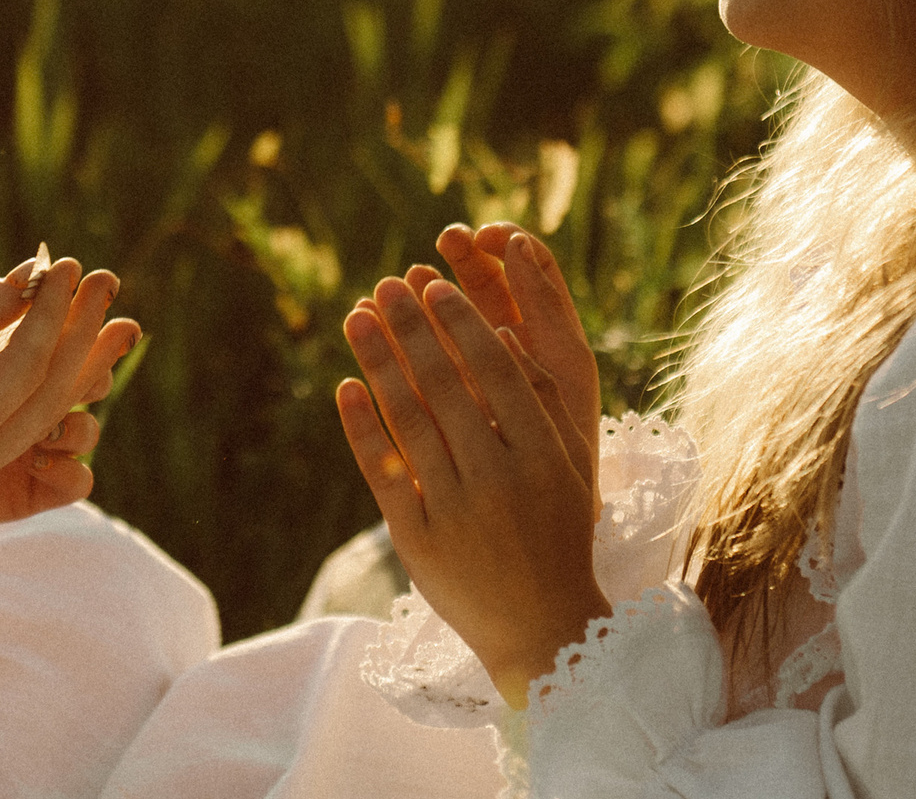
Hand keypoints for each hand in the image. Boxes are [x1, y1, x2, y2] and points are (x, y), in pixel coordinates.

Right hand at [0, 255, 136, 515]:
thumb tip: (32, 275)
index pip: (26, 370)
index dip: (52, 312)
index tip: (68, 262)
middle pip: (45, 402)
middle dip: (77, 336)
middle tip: (102, 278)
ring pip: (33, 422)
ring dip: (64, 363)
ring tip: (91, 307)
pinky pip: (7, 434)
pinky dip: (29, 389)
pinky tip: (49, 343)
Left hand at [337, 274, 605, 708]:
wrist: (542, 629)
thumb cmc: (558, 533)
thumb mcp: (569, 466)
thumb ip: (542, 401)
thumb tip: (502, 335)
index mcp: (542, 455)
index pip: (494, 370)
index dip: (460, 323)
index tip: (433, 286)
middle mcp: (499, 479)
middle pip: (446, 385)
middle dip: (411, 327)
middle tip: (386, 285)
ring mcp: (455, 511)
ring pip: (408, 420)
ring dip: (378, 360)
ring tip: (357, 316)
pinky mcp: (416, 541)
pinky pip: (383, 472)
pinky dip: (361, 426)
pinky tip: (346, 384)